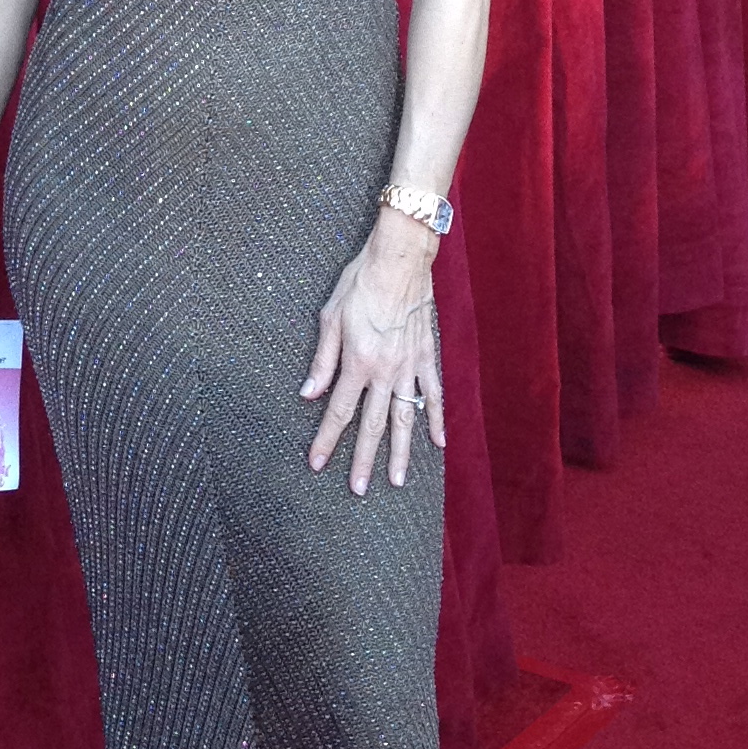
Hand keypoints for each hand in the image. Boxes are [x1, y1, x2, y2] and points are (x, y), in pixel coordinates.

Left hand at [302, 222, 443, 494]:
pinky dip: (436, 419)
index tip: (316, 463)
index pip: (338, 411)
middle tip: (358, 490)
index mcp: (357, 362)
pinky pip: (434, 394)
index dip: (326, 440)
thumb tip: (308, 393)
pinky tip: (438, 443)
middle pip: (372, 424)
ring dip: (401, 452)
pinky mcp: (428, 356)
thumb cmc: (360, 281)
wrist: (400, 258)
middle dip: (362, 459)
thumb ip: (322, 360)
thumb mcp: (330, 316)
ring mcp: (410, 367)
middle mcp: (385, 371)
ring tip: (397, 480)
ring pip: (405, 418)